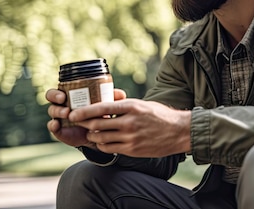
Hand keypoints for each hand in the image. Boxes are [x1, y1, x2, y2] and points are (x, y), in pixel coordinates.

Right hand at [45, 88, 127, 147]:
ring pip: (52, 111)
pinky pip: (52, 127)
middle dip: (55, 97)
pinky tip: (57, 125)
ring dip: (57, 111)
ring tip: (67, 113)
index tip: (64, 94)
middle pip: (51, 98)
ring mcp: (60, 118)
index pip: (59, 89)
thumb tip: (120, 94)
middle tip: (63, 100)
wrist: (98, 134)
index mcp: (71, 96)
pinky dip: (53, 126)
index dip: (58, 90)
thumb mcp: (104, 106)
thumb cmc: (99, 114)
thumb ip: (111, 99)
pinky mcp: (60, 130)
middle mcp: (63, 105)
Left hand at [68, 99, 191, 157]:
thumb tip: (107, 104)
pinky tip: (101, 142)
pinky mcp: (132, 149)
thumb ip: (125, 105)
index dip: (85, 111)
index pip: (102, 108)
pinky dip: (101, 145)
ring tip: (91, 132)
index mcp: (132, 106)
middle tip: (78, 123)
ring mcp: (130, 137)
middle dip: (85, 124)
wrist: (179, 132)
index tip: (74, 113)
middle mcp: (129, 122)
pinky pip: (109, 149)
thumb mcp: (143, 104)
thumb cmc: (161, 116)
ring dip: (93, 135)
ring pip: (101, 138)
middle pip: (97, 124)